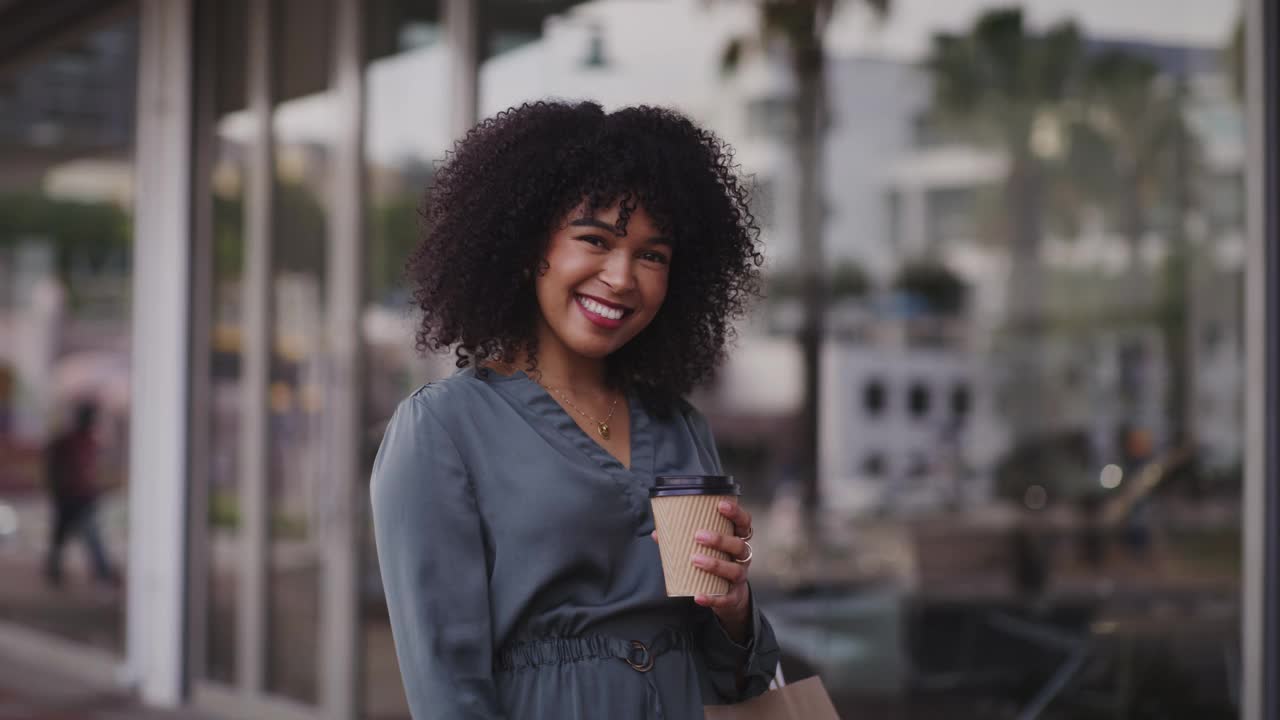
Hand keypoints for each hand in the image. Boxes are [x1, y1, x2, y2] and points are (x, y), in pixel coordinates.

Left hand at [650, 500, 753, 641]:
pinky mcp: (735, 596)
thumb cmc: (714, 563)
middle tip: (698, 536)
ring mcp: (740, 577)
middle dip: (720, 540)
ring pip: (735, 570)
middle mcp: (741, 557)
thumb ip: (683, 540)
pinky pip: (727, 598)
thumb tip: (657, 533)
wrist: (728, 596)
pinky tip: (698, 596)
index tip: (719, 505)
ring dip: (716, 565)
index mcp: (736, 540)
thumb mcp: (705, 550)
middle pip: (738, 545)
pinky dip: (712, 598)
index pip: (743, 523)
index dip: (735, 513)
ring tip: (695, 560)